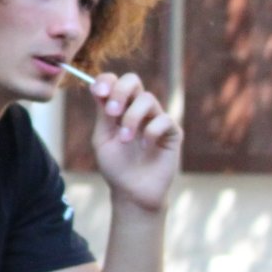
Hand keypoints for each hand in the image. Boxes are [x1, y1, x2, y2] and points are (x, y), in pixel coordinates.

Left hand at [84, 70, 180, 213]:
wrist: (132, 191)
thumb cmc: (115, 166)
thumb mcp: (103, 139)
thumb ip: (103, 115)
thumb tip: (98, 88)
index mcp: (118, 109)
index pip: (114, 82)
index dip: (106, 81)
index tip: (99, 91)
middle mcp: (137, 109)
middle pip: (133, 80)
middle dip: (120, 92)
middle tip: (112, 112)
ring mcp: (156, 119)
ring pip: (147, 99)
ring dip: (132, 118)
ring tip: (125, 139)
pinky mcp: (173, 132)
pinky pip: (163, 120)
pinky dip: (150, 132)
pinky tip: (146, 147)